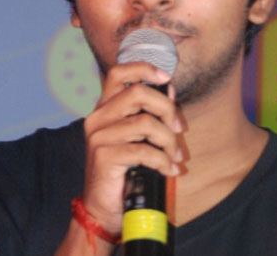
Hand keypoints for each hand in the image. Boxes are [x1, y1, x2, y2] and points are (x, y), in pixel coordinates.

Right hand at [81, 62, 182, 233]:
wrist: (104, 208)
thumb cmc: (124, 169)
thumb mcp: (136, 136)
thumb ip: (148, 112)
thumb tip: (170, 91)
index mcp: (104, 108)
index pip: (118, 73)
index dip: (144, 68)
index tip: (166, 78)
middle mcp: (97, 118)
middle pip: (138, 93)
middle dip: (167, 109)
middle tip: (179, 129)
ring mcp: (98, 137)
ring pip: (145, 122)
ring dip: (168, 141)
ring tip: (175, 156)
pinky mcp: (104, 157)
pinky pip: (144, 150)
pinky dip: (163, 160)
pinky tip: (169, 170)